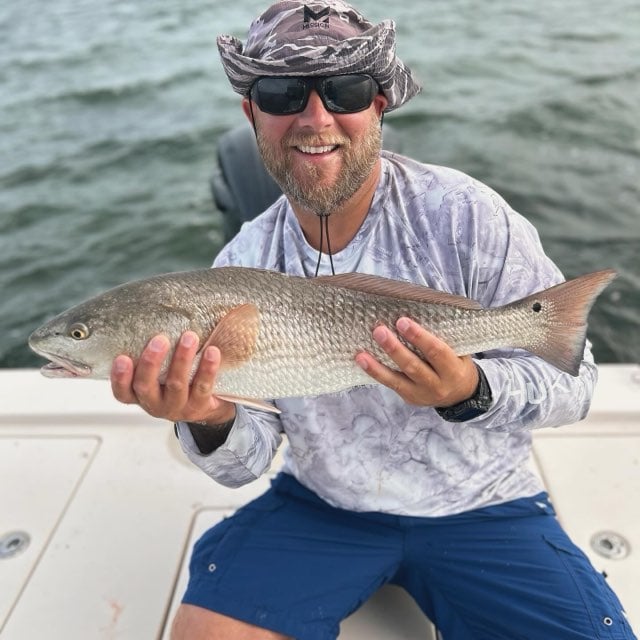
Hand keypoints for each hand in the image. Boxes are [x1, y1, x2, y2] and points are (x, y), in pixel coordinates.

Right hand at [110, 331, 235, 424]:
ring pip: (176, 384)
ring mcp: (177, 407)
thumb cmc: (175, 378)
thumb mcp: (159, 371)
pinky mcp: (200, 406)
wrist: (206, 405)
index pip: (122, 392)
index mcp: (139, 395)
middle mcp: (155, 404)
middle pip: (146, 386)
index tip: (122, 357)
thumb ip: (152, 352)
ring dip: (182, 359)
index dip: (120, 377)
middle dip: (151, 362)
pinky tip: (212, 351)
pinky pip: (203, 386)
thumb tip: (150, 309)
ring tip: (190, 337)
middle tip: (160, 339)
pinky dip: (207, 369)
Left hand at [355, 317, 478, 407]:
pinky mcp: (409, 398)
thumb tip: (417, 312)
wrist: (461, 396)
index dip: (419, 336)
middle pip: (413, 366)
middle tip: (379, 331)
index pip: (436, 351)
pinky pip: (390, 384)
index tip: (402, 321)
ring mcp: (421, 394)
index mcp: (453, 370)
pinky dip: (375, 372)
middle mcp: (437, 385)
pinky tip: (362, 361)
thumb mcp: (459, 352)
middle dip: (394, 349)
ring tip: (362, 354)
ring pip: (397, 379)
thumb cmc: (457, 364)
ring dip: (377, 365)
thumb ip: (443, 338)